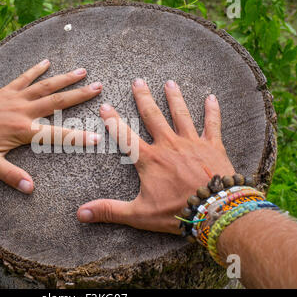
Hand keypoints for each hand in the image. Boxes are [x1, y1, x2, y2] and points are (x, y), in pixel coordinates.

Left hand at [0, 59, 102, 193]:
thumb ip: (11, 176)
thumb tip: (31, 189)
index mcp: (22, 131)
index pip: (56, 135)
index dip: (77, 137)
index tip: (96, 137)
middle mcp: (23, 111)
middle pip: (57, 102)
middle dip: (80, 95)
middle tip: (99, 87)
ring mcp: (14, 98)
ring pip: (45, 86)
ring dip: (64, 79)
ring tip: (82, 71)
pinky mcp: (5, 91)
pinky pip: (23, 78)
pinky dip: (35, 70)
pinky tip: (46, 62)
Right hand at [76, 79, 234, 233]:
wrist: (214, 211)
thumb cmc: (176, 212)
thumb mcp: (138, 214)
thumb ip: (110, 210)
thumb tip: (81, 213)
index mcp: (150, 159)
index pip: (125, 136)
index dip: (113, 120)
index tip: (104, 106)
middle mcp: (169, 145)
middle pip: (153, 116)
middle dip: (144, 98)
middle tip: (138, 81)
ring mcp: (192, 143)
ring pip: (180, 114)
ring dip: (174, 98)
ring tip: (169, 83)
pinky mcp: (213, 147)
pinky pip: (212, 124)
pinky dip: (212, 111)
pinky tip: (211, 98)